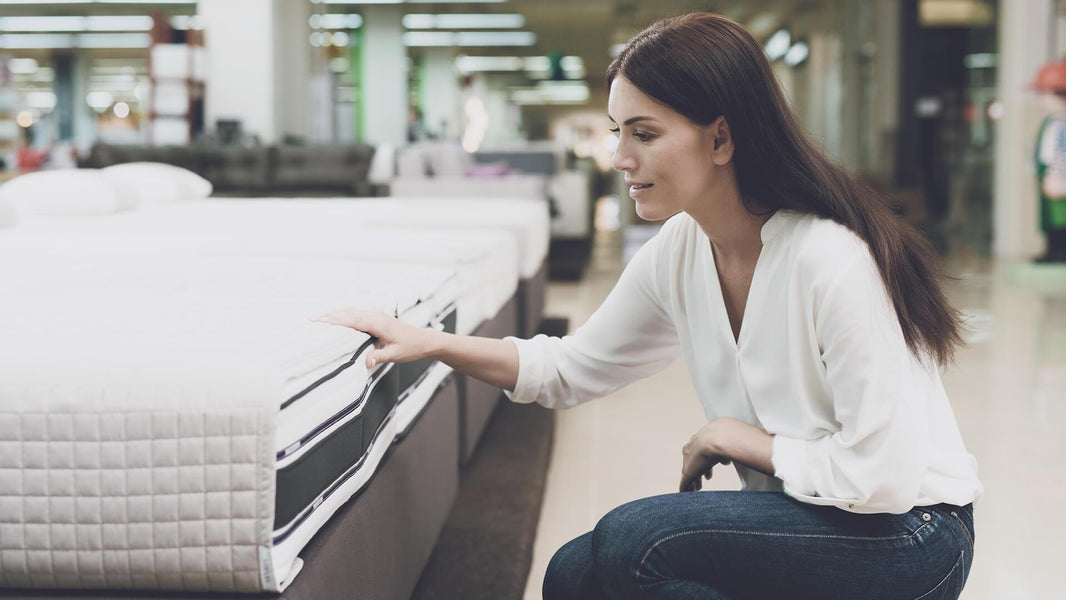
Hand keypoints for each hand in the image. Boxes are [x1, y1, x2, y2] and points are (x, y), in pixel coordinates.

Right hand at [312, 308, 436, 367]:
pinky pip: (356, 314)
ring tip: (317, 318)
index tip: (321, 321)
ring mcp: (376, 315)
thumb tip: (366, 362)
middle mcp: (376, 316)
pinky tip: (334, 318)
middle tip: (311, 318)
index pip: (354, 320)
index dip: (336, 320)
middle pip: (349, 313)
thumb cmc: (410, 348)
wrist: (423, 340)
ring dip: (334, 314)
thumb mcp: (396, 355)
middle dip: (329, 315)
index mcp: (379, 324)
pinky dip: (343, 315)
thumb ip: (380, 357)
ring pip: (351, 312)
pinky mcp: (376, 318)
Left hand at [679, 417, 774, 491]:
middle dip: (701, 464)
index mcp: (714, 429)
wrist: (724, 438)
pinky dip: (687, 487)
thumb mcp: (748, 436)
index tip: (722, 462)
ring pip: (690, 468)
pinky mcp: (689, 469)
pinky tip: (688, 494)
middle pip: (696, 453)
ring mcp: (692, 455)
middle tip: (707, 476)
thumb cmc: (743, 436)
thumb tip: (770, 445)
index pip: (710, 441)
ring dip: (695, 479)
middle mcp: (700, 440)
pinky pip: (686, 481)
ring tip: (698, 488)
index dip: (716, 452)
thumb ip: (754, 443)